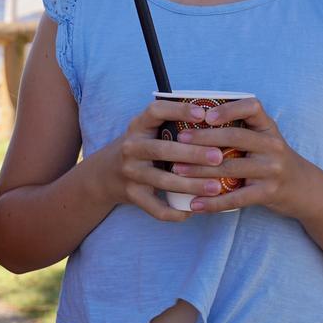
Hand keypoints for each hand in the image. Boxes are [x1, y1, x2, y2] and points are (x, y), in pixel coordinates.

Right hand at [96, 99, 229, 221]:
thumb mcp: (146, 130)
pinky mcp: (132, 195)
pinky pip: (156, 208)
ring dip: (191, 185)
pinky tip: (194, 209)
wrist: (104, 175)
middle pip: (162, 149)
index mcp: (137, 126)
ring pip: (163, 181)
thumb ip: (170, 123)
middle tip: (219, 157)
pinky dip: (175, 212)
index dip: (178, 111)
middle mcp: (131, 148)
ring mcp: (130, 173)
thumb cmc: (139, 148)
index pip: (155, 112)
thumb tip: (217, 117)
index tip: (202, 114)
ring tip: (216, 187)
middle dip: (193, 154)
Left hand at [168, 97, 322, 219]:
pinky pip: (236, 198)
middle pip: (235, 137)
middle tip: (179, 141)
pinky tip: (194, 204)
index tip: (206, 115)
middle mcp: (272, 145)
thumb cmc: (272, 160)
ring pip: (230, 168)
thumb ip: (239, 130)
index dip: (229, 109)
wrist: (304, 188)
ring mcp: (272, 169)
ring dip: (199, 170)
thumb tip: (193, 123)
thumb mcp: (263, 139)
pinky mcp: (269, 193)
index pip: (252, 107)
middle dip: (203, 138)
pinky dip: (212, 202)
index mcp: (268, 127)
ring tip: (176, 170)